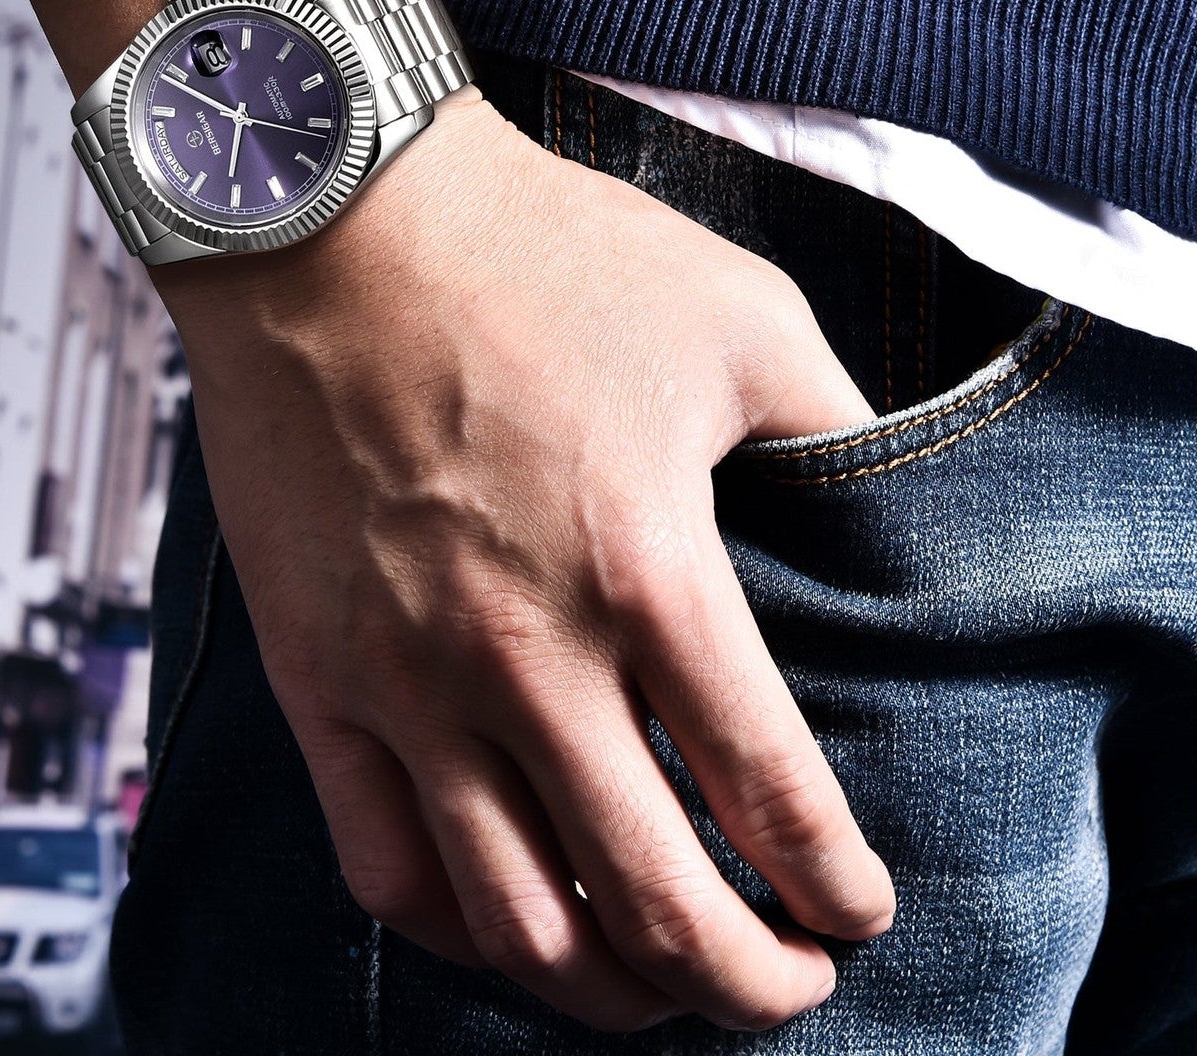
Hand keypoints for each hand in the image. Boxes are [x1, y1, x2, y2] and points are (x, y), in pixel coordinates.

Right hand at [159, 88, 896, 1033]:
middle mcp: (526, 657)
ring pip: (515, 918)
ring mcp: (406, 680)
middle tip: (786, 987)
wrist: (335, 217)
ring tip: (651, 985)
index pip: (771, 797)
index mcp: (650, 572)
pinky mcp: (315, 674)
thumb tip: (881, 498)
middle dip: (746, 981)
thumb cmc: (531, 252)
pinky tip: (503, 917)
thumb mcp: (738, 316)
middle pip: (655, 900)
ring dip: (606, 988)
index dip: (833, 883)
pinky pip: (380, 860)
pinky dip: (455, 927)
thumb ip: (832, 425)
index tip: (854, 910)